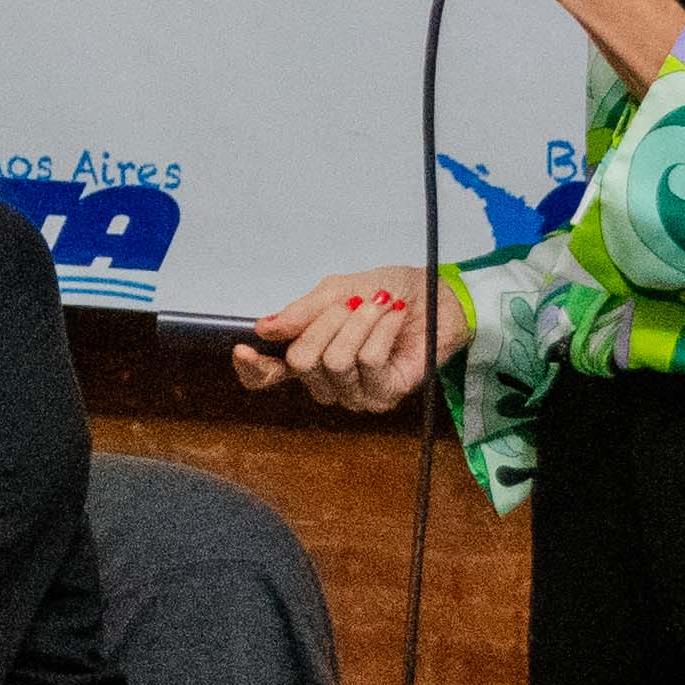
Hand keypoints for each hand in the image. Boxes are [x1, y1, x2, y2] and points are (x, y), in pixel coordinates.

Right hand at [234, 267, 468, 415]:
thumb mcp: (340, 290)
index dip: (252, 368)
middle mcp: (326, 380)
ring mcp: (354, 392)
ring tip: (381, 307)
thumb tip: (264, 328)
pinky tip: (393, 320)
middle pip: (302, 361)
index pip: (267, 377)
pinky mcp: (383, 395)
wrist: (440, 297)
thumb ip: (303, 311)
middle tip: (353, 303)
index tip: (244, 349)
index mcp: (308, 354)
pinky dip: (381, 331)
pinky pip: (368, 362)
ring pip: (335, 361)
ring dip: (359, 323)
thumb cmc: (391, 293)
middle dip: (327, 322)